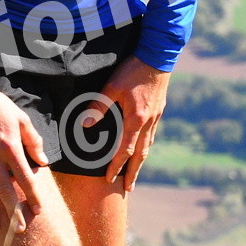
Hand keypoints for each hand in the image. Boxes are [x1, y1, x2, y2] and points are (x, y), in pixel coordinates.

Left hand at [80, 55, 169, 191]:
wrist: (158, 56)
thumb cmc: (133, 70)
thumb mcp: (112, 86)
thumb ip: (99, 106)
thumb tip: (86, 125)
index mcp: (136, 119)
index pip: (125, 150)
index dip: (116, 166)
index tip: (109, 179)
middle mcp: (148, 122)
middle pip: (141, 154)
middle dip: (133, 173)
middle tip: (128, 188)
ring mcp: (156, 117)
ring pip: (148, 145)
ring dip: (141, 162)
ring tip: (136, 173)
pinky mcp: (159, 110)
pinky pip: (152, 135)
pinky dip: (146, 146)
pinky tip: (143, 147)